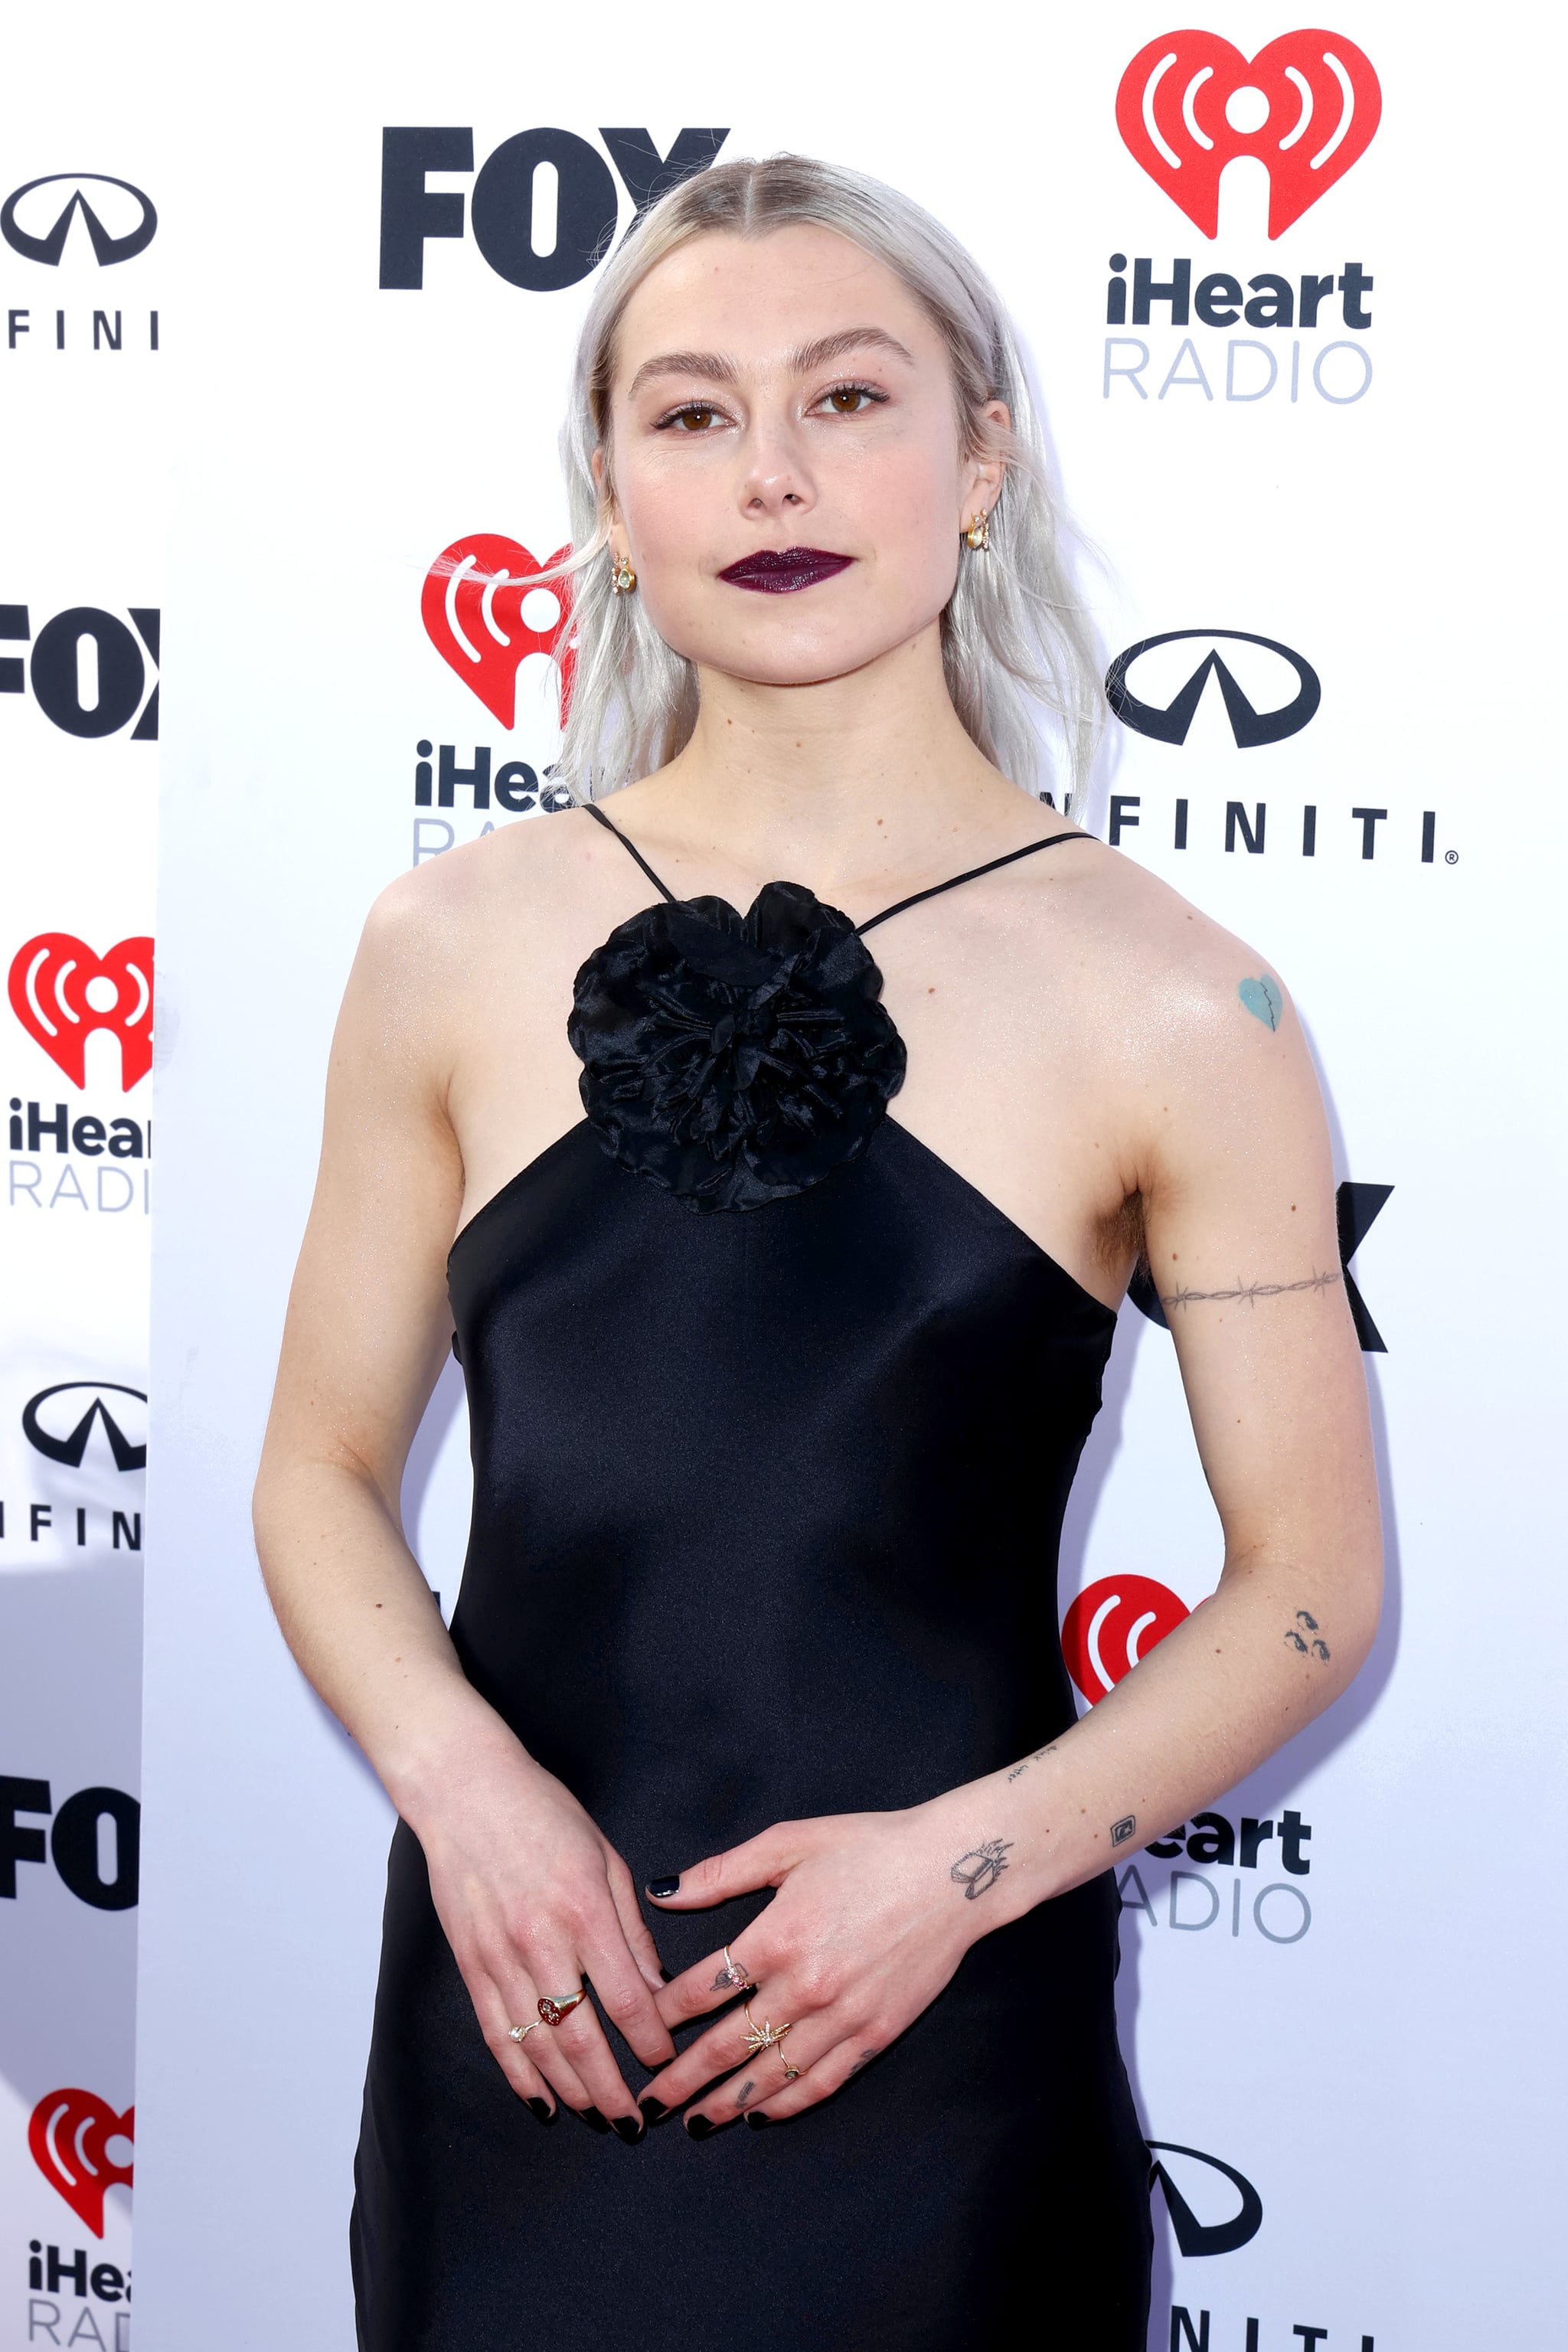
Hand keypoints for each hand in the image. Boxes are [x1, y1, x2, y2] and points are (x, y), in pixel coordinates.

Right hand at [406, 1711, 676, 2135]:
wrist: (465, 1791)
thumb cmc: (544, 1813)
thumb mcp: (606, 1857)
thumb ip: (631, 1927)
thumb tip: (658, 1985)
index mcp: (584, 1910)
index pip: (627, 1997)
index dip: (650, 2041)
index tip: (667, 2063)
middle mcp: (540, 1941)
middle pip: (581, 2037)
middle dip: (611, 2088)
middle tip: (635, 2121)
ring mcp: (499, 1956)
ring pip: (538, 2045)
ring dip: (569, 2090)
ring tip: (596, 2116)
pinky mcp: (469, 1963)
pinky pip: (496, 2032)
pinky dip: (518, 2073)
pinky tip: (540, 2099)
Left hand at [638, 1802, 997, 2130]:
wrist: (953, 1870)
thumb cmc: (869, 1847)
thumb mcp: (788, 1843)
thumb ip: (721, 1872)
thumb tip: (662, 1893)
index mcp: (776, 1936)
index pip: (701, 1991)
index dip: (663, 2016)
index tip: (639, 2032)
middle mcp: (805, 1986)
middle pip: (726, 2046)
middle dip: (681, 2080)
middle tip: (649, 2104)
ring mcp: (842, 2017)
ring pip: (770, 2075)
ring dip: (726, 2103)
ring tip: (694, 2122)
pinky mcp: (876, 2034)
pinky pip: (820, 2082)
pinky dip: (785, 2104)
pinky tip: (759, 2114)